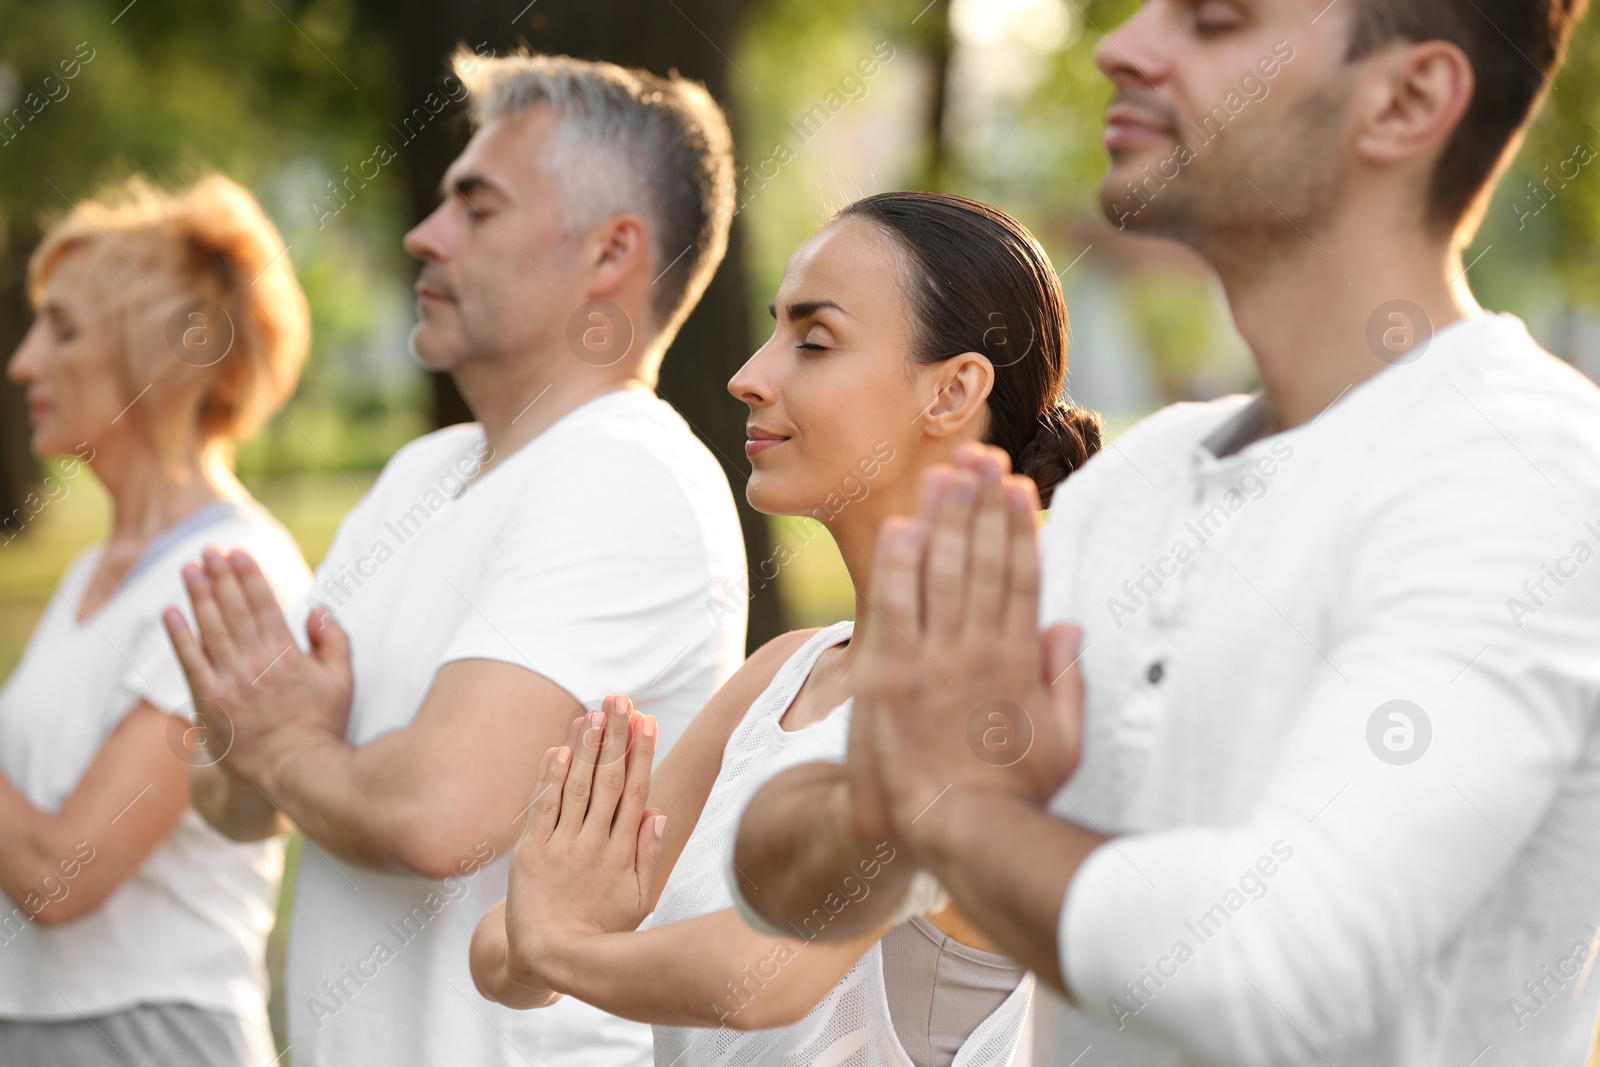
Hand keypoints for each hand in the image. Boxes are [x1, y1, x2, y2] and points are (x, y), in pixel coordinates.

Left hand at [163, 547, 353, 789]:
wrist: (294, 768)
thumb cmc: (322, 725)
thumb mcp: (343, 681)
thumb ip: (334, 642)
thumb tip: (317, 610)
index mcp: (287, 654)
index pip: (264, 604)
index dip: (248, 576)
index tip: (237, 553)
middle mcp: (256, 662)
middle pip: (234, 609)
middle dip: (220, 576)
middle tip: (208, 550)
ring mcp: (230, 681)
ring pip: (211, 628)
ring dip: (198, 595)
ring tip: (189, 569)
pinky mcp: (209, 700)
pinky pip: (190, 662)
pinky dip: (179, 636)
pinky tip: (171, 613)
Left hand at [502, 695, 665, 990]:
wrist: (549, 954)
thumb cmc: (602, 928)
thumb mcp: (640, 900)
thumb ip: (650, 855)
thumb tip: (658, 812)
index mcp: (622, 853)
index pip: (635, 792)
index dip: (641, 754)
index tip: (646, 721)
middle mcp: (593, 845)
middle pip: (608, 780)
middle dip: (615, 737)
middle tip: (619, 699)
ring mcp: (561, 847)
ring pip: (576, 787)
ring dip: (585, 748)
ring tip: (593, 713)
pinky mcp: (530, 852)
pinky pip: (542, 808)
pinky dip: (550, 778)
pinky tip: (558, 749)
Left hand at [852, 444, 1085, 853]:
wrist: (955, 830)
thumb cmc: (1013, 793)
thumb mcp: (1063, 742)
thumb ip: (1066, 680)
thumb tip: (1068, 627)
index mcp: (1021, 660)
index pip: (1021, 576)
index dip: (1019, 527)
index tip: (1017, 488)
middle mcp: (979, 649)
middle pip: (983, 560)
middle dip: (982, 503)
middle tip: (980, 456)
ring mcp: (933, 660)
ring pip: (942, 572)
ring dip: (944, 518)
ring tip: (946, 473)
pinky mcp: (892, 675)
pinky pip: (895, 606)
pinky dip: (899, 564)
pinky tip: (902, 526)